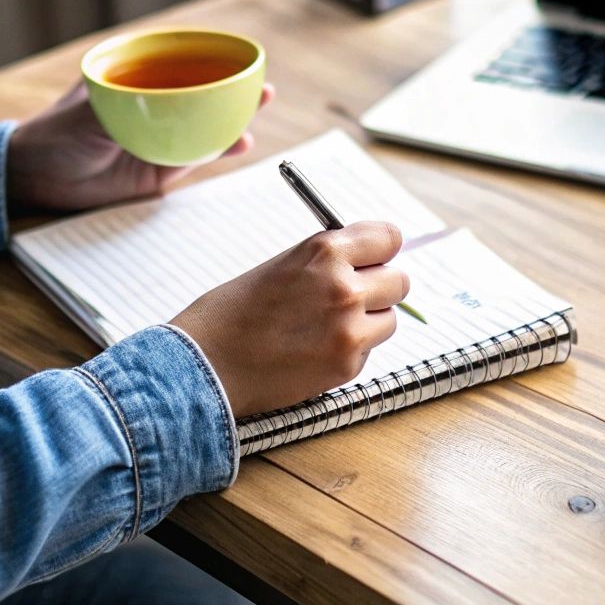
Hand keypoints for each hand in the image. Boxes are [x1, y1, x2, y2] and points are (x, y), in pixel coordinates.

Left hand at [7, 81, 275, 211]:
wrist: (36, 177)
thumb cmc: (54, 133)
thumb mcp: (88, 114)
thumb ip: (123, 109)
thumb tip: (157, 105)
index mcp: (135, 80)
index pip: (179, 63)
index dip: (211, 60)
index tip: (240, 59)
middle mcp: (152, 106)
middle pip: (201, 94)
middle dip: (232, 90)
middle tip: (261, 88)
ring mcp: (159, 136)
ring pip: (205, 124)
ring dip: (234, 119)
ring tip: (259, 109)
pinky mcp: (159, 168)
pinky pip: (197, 156)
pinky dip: (220, 149)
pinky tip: (239, 143)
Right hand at [171, 222, 408, 417]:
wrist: (205, 363)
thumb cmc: (233, 312)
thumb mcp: (283, 265)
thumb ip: (327, 262)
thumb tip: (368, 263)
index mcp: (325, 250)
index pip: (390, 239)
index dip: (382, 251)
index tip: (375, 259)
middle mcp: (344, 286)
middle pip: (400, 281)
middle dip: (381, 289)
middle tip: (354, 298)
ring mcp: (349, 328)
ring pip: (389, 319)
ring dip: (368, 323)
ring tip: (328, 328)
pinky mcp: (347, 365)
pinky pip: (368, 351)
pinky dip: (350, 352)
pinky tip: (313, 351)